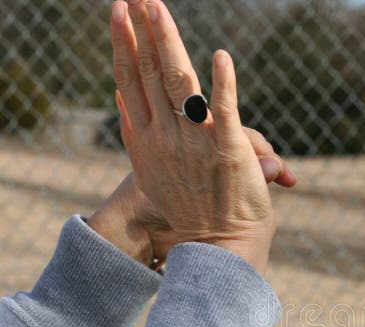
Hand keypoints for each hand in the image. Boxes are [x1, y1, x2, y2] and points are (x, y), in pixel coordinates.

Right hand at [110, 0, 287, 272]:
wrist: (218, 248)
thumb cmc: (193, 212)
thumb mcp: (154, 171)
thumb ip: (140, 133)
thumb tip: (123, 99)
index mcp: (148, 140)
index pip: (131, 82)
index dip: (124, 46)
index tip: (119, 14)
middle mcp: (166, 138)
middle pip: (149, 74)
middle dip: (141, 32)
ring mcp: (196, 143)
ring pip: (178, 84)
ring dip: (168, 43)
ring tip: (158, 9)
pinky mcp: (228, 152)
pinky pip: (226, 112)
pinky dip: (223, 84)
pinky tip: (220, 58)